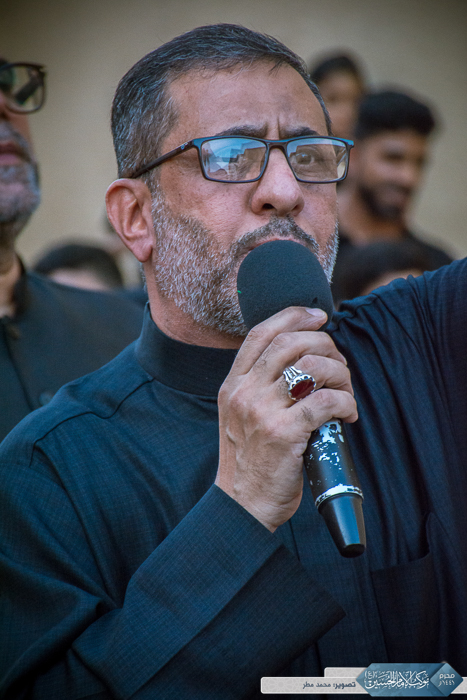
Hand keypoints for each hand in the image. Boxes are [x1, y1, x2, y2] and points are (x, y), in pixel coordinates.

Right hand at [215, 307, 357, 531]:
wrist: (242, 504)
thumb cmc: (250, 461)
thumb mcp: (240, 416)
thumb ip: (260, 387)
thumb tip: (304, 360)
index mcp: (233, 385)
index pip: (260, 334)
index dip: (293, 316)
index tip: (319, 316)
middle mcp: (243, 393)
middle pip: (292, 343)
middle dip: (326, 345)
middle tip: (340, 366)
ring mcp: (262, 412)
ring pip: (312, 367)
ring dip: (340, 373)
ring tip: (345, 391)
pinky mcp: (284, 434)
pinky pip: (325, 401)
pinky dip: (345, 401)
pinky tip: (347, 414)